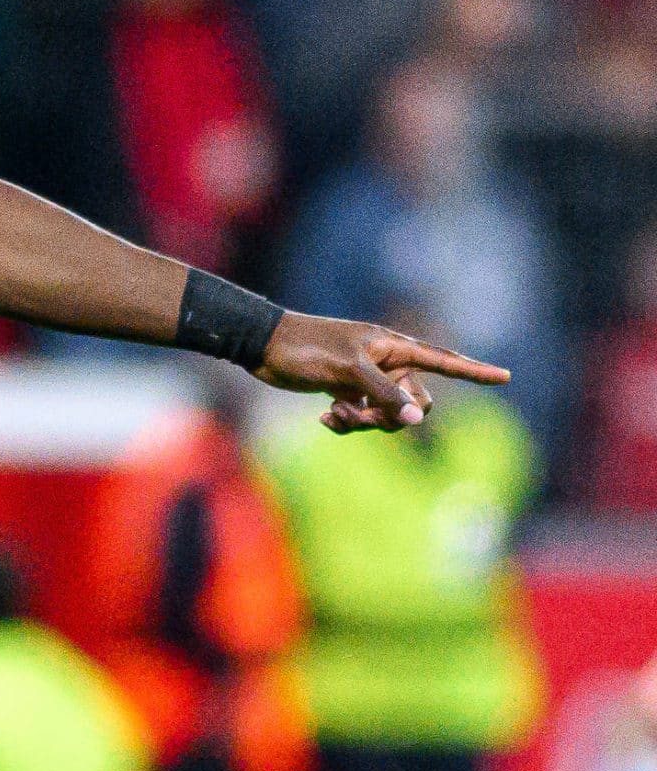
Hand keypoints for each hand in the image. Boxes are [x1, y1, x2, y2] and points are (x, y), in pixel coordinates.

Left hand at [253, 311, 509, 433]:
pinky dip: (348, 423)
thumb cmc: (307, 349)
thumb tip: (419, 420)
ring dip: (366, 423)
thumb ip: (386, 395)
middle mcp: (386, 363)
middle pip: (417, 403)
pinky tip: (325, 419)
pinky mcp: (348, 393)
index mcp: (393, 347)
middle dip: (393, 416)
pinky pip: (364, 420)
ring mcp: (368, 380)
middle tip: (359, 412)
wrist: (263, 348)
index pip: (443, 361)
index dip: (474, 371)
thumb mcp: (348, 372)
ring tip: (336, 415)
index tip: (507, 375)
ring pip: (390, 416)